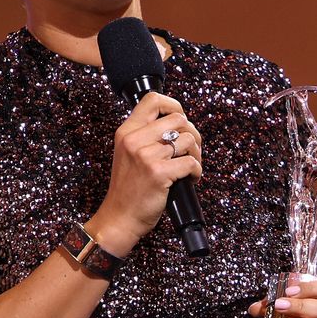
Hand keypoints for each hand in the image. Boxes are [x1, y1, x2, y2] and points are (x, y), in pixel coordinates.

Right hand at [88, 92, 202, 252]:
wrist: (120, 217)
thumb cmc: (128, 189)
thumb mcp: (128, 153)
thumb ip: (146, 135)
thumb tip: (177, 123)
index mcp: (127, 131)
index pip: (153, 99)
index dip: (174, 105)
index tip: (181, 120)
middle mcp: (134, 139)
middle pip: (179, 119)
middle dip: (192, 134)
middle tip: (190, 150)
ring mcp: (146, 156)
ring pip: (188, 140)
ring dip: (196, 154)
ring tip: (189, 166)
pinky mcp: (158, 173)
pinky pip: (191, 163)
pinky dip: (196, 171)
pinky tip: (190, 178)